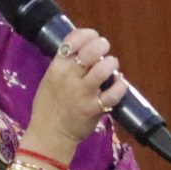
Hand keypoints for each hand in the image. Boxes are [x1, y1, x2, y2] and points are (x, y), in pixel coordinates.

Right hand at [22, 26, 124, 163]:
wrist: (49, 134)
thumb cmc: (50, 105)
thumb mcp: (50, 79)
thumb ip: (65, 64)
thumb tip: (86, 48)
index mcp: (56, 67)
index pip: (72, 40)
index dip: (87, 34)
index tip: (94, 37)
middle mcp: (68, 77)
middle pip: (90, 51)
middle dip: (102, 45)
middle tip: (105, 51)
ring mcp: (82, 93)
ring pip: (103, 69)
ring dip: (112, 64)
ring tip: (112, 67)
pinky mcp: (94, 108)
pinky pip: (113, 93)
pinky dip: (121, 85)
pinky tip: (120, 83)